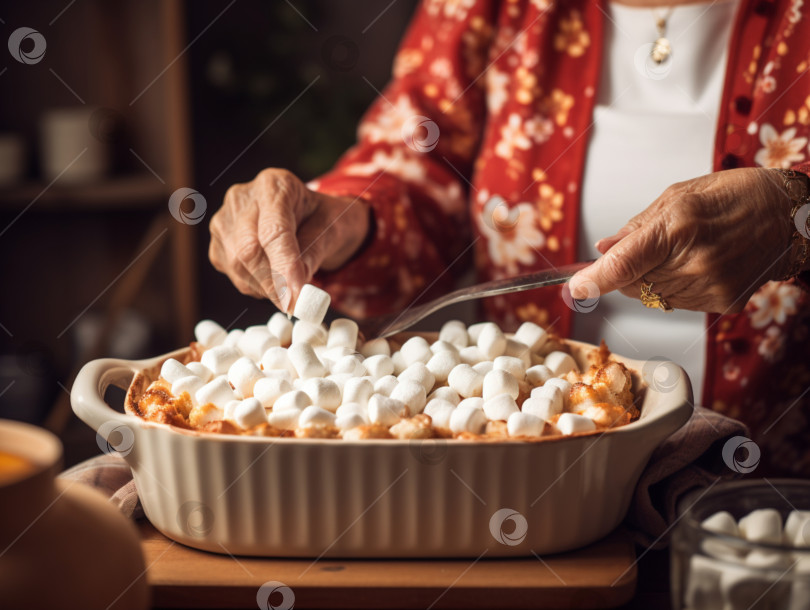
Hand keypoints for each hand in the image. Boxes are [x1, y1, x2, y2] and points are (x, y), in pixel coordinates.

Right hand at [209, 168, 369, 310]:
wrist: (308, 215)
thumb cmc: (322, 218)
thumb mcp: (332, 229)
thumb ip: (314, 253)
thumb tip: (296, 289)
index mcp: (274, 185)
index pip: (273, 230)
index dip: (284, 266)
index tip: (296, 296)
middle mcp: (242, 198)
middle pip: (248, 250)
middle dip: (274, 284)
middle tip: (296, 304)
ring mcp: (224, 220)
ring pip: (237, 267)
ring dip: (266, 288)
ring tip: (289, 286)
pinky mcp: (218, 244)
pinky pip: (234, 275)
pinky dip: (256, 287)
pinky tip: (275, 279)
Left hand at [568, 168, 795, 313]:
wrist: (789, 216)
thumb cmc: (734, 195)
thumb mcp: (678, 196)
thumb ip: (636, 227)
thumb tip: (603, 250)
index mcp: (679, 226)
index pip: (623, 264)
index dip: (592, 279)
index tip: (573, 287)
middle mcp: (694, 261)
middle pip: (632, 284)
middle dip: (625, 272)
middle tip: (644, 250)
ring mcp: (710, 286)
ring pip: (652, 297)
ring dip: (651, 280)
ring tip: (681, 252)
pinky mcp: (723, 302)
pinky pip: (678, 303)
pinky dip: (675, 288)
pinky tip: (697, 265)